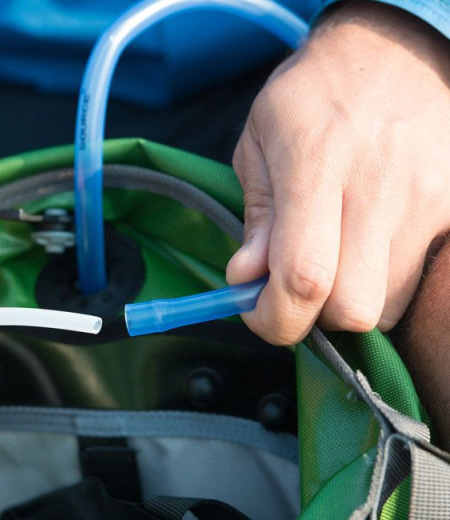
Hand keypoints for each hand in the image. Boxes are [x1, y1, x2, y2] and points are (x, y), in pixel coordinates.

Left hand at [227, 1, 449, 344]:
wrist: (398, 46)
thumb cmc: (314, 95)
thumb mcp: (260, 142)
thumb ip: (255, 217)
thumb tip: (247, 278)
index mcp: (316, 162)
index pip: (303, 278)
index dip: (275, 318)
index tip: (256, 311)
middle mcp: (378, 185)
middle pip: (353, 309)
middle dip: (314, 317)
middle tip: (295, 289)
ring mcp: (427, 199)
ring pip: (388, 304)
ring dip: (349, 299)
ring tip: (333, 258)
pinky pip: (416, 280)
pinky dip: (384, 281)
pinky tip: (366, 246)